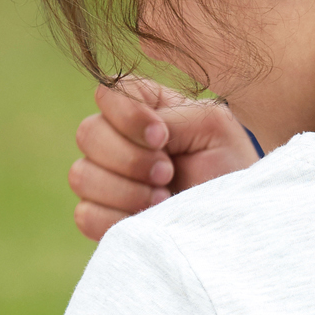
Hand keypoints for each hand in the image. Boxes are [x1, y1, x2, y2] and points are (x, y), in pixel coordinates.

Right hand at [71, 77, 256, 243]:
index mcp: (143, 107)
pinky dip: (117, 218)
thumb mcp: (212, 127)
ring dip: (125, 191)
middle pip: (88, 133)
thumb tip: (137, 134)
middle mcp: (117, 138)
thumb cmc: (229, 168)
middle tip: (168, 173)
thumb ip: (170, 115)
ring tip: (163, 198)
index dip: (128, 116)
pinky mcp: (102, 215)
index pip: (107, 93)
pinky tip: (148, 219)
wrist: (232, 221)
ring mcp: (105, 178)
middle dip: (130, 158)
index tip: (162, 138)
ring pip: (81, 175)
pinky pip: (85, 214)